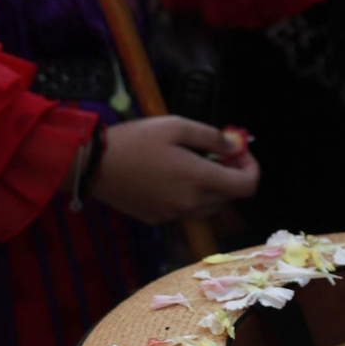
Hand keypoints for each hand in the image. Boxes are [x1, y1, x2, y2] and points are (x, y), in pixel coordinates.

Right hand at [89, 117, 260, 223]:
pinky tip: (174, 177)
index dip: (251, 168)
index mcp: (199, 179)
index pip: (247, 186)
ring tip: (196, 163)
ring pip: (211, 206)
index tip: (239, 152)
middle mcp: (191, 203)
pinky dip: (193, 196)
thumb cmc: (135, 140)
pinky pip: (188, 210)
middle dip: (232, 174)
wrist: (93, 165)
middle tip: (218, 153)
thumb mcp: (176, 126)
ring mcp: (174, 215)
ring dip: (214, 187)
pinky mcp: (159, 219)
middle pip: (230, 196)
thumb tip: (236, 147)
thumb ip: (212, 137)